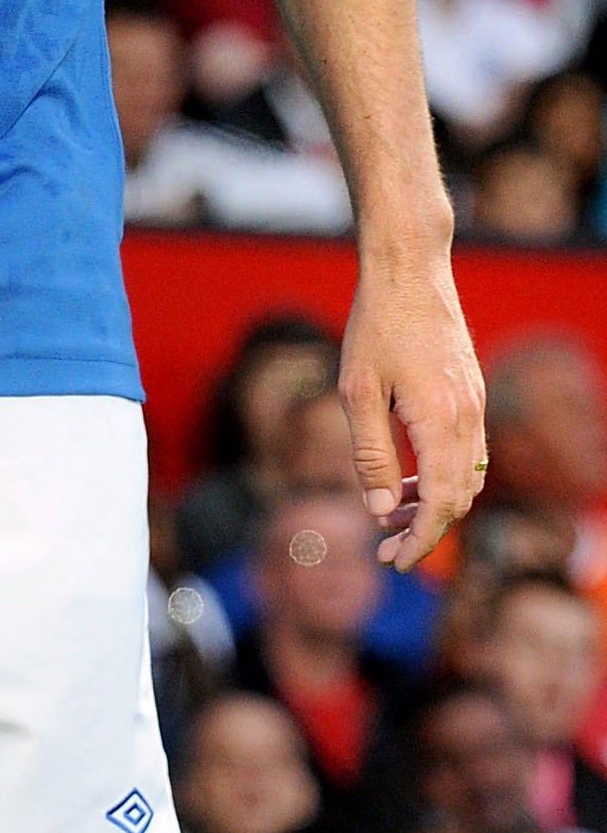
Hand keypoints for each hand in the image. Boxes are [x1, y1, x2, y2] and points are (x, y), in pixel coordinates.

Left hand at [339, 247, 484, 567]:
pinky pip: (466, 452)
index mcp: (440, 419)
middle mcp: (468, 416)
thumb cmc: (375, 326)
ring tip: (389, 515)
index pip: (439, 502)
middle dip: (425, 530)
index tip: (392, 562)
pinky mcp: (472, 394)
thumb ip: (369, 454)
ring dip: (432, 504)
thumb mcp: (357, 392)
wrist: (411, 270)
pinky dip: (441, 476)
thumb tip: (377, 511)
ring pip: (466, 477)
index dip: (419, 539)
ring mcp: (475, 405)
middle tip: (385, 549)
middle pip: (458, 498)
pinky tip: (405, 478)